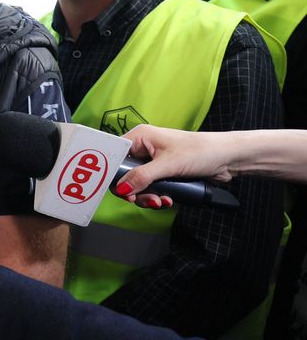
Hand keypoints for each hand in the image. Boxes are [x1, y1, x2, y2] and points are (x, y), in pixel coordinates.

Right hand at [118, 126, 233, 207]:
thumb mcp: (167, 165)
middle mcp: (144, 148)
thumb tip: (121, 189)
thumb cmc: (200, 151)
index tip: (119, 189)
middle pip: (125, 173)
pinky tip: (167, 200)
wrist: (227, 158)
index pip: (114, 154)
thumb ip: (142, 177)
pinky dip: (156, 196)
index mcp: (140, 137)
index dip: (113, 173)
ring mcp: (153, 161)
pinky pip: (150, 187)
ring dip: (147, 196)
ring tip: (160, 202)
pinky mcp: (163, 173)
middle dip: (134, 190)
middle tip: (143, 200)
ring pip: (138, 183)